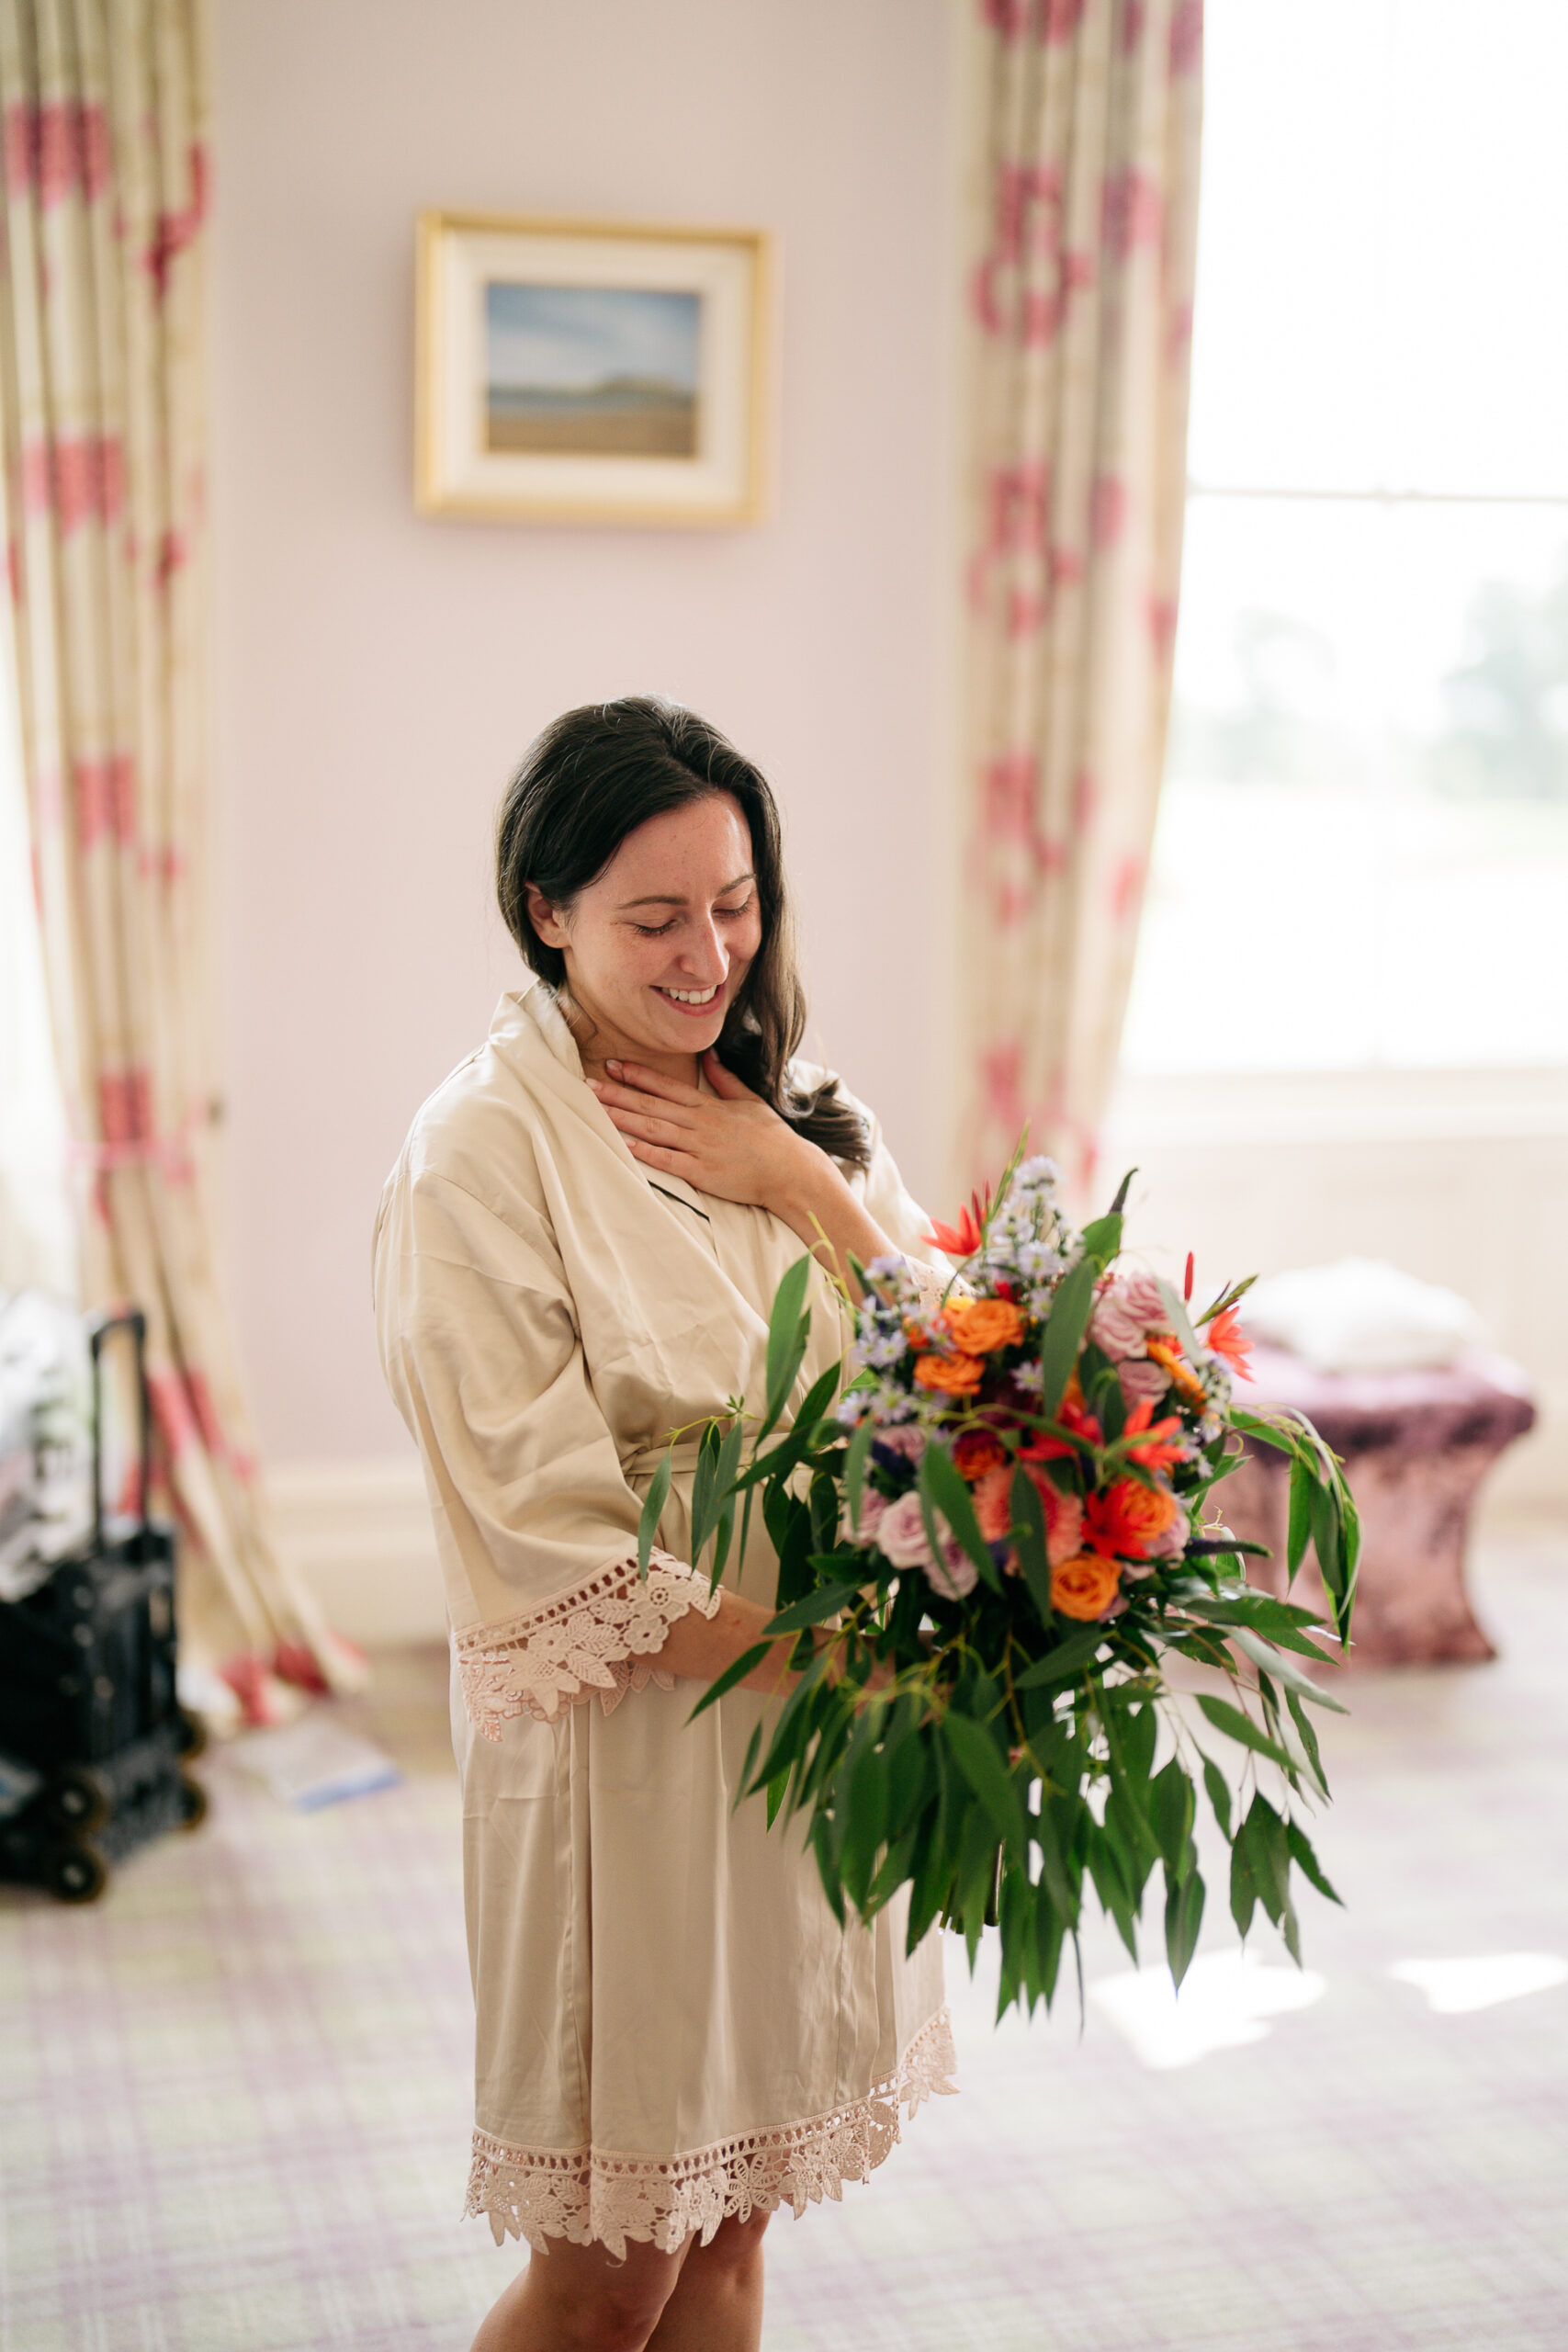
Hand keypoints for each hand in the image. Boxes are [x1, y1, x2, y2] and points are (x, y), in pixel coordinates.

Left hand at [587, 1052, 822, 1218]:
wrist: (790, 1171)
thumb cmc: (771, 1138)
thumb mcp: (749, 1101)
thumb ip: (725, 1079)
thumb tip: (710, 1055)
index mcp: (709, 1105)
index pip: (666, 1086)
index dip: (637, 1074)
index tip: (612, 1064)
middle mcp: (700, 1123)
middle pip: (650, 1105)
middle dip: (617, 1094)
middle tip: (586, 1085)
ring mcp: (699, 1147)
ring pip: (652, 1129)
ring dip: (621, 1118)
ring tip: (595, 1111)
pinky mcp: (701, 1172)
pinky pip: (666, 1160)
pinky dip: (642, 1152)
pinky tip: (620, 1144)